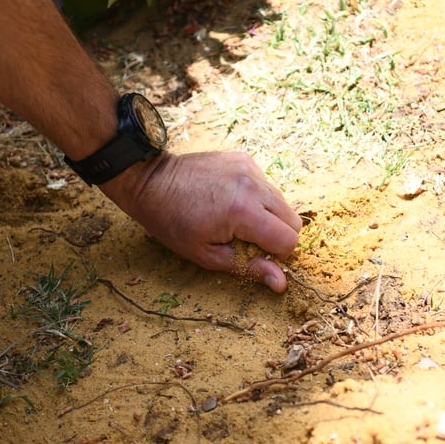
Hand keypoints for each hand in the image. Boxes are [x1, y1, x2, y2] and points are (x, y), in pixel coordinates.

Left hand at [102, 151, 301, 292]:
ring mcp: (249, 169)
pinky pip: (265, 185)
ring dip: (268, 216)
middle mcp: (252, 186)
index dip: (277, 254)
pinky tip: (231, 200)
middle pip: (293, 220)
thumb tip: (281, 283)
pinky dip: (256, 198)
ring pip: (282, 202)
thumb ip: (249, 268)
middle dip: (277, 236)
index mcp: (244, 212)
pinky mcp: (244, 160)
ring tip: (237, 220)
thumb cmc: (174, 223)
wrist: (152, 182)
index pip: (288, 239)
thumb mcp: (208, 254)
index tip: (255, 255)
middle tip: (248, 240)